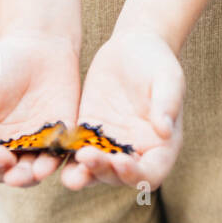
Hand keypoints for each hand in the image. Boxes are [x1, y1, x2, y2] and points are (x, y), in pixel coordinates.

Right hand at [0, 32, 80, 187]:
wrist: (38, 47)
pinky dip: (55, 160)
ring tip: (31, 173)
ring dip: (29, 176)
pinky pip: (57, 156)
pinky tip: (53, 158)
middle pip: (3, 172)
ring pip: (30, 172)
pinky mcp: (59, 139)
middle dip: (4, 172)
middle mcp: (7, 149)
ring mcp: (34, 146)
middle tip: (5, 163)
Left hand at [60, 28, 184, 191]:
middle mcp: (135, 152)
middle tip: (87, 158)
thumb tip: (165, 129)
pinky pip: (77, 150)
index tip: (121, 163)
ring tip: (69, 176)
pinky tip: (54, 152)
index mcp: (161, 145)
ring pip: (95, 170)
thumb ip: (167, 102)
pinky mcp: (88, 132)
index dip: (136, 174)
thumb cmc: (157, 61)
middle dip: (103, 171)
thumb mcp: (167, 78)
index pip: (150, 173)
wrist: (134, 46)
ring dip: (83, 174)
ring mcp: (110, 144)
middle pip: (119, 176)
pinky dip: (67, 156)